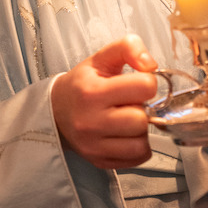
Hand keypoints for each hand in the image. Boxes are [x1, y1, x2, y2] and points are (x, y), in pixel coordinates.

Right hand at [50, 34, 157, 168]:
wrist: (56, 111)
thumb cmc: (83, 83)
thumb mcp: (102, 57)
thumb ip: (129, 47)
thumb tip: (151, 65)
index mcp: (92, 92)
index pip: (144, 87)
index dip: (146, 82)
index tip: (136, 83)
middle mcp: (91, 122)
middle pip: (142, 119)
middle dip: (142, 109)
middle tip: (129, 103)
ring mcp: (94, 145)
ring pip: (141, 143)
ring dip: (141, 130)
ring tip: (127, 119)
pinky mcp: (99, 161)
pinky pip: (137, 158)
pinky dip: (138, 147)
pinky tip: (126, 134)